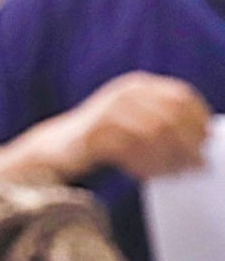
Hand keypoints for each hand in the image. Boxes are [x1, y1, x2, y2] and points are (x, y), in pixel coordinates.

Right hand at [69, 72, 209, 178]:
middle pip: (172, 116)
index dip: (199, 120)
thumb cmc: (101, 140)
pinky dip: (143, 165)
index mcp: (138, 85)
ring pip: (155, 134)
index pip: (182, 96)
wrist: (55, 148)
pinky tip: (145, 175)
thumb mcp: (133, 120)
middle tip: (195, 166)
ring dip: (168, 158)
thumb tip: (204, 138)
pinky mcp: (96, 132)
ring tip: (172, 174)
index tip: (205, 143)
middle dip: (187, 144)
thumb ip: (163, 120)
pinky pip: (132, 150)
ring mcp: (109, 110)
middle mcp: (125, 93)